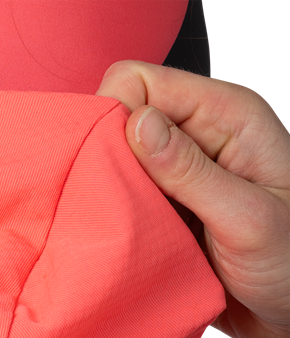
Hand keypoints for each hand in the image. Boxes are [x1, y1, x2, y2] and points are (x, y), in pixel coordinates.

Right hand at [96, 60, 289, 337]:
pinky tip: (120, 245)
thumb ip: (190, 172)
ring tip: (119, 232)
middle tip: (111, 208)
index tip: (106, 167)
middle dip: (102, 159)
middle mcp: (198, 138)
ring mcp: (178, 178)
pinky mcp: (164, 213)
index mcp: (226, 117)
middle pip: (119, 121)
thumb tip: (135, 123)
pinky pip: (119, 204)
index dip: (113, 116)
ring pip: (113, 165)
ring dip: (106, 197)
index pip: (141, 82)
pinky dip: (112, 222)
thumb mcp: (246, 218)